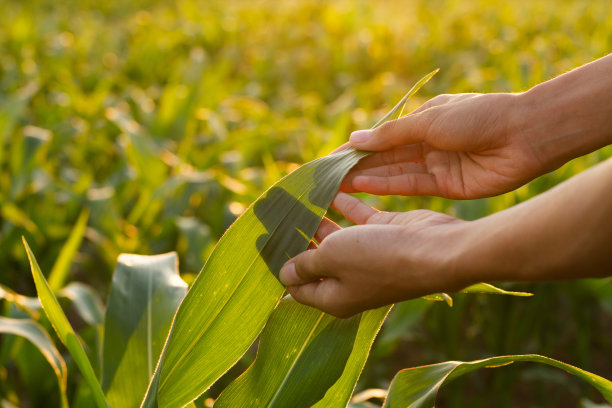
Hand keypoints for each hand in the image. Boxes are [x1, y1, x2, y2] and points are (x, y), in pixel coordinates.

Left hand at [279, 192, 472, 317]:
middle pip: (315, 259)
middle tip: (279, 212)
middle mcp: (350, 280)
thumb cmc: (378, 258)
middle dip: (298, 236)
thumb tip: (284, 275)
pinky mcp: (384, 234)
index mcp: (334, 297)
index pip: (298, 287)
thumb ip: (306, 264)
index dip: (281, 266)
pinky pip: (357, 219)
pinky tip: (327, 187)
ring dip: (319, 217)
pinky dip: (343, 205)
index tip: (266, 241)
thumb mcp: (331, 258)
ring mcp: (368, 257)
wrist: (436, 250)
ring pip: (336, 236)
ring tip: (297, 196)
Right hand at [339, 92, 543, 198]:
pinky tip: (363, 186)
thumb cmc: (477, 117)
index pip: (384, 136)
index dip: (359, 147)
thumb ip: (391, 135)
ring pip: (395, 172)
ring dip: (367, 178)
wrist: (524, 136)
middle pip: (387, 157)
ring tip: (338, 184)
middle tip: (329, 177)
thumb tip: (356, 140)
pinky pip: (411, 185)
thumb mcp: (428, 120)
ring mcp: (437, 165)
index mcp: (426, 120)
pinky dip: (387, 186)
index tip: (333, 157)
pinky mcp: (446, 187)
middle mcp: (429, 143)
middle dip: (359, 166)